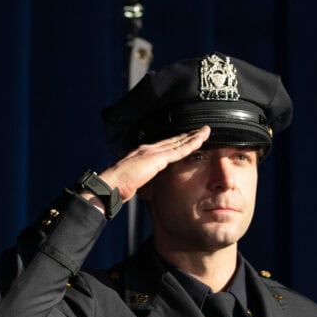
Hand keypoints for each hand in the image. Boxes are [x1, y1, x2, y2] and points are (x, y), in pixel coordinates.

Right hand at [96, 125, 211, 201]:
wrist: (111, 185)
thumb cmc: (118, 187)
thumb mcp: (134, 182)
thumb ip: (143, 179)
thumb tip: (145, 185)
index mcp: (143, 154)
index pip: (164, 146)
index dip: (177, 142)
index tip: (188, 138)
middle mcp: (149, 149)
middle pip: (174, 140)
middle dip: (188, 135)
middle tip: (202, 129)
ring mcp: (153, 152)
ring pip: (179, 142)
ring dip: (194, 136)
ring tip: (205, 131)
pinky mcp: (157, 158)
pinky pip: (179, 151)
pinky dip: (191, 145)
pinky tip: (200, 141)